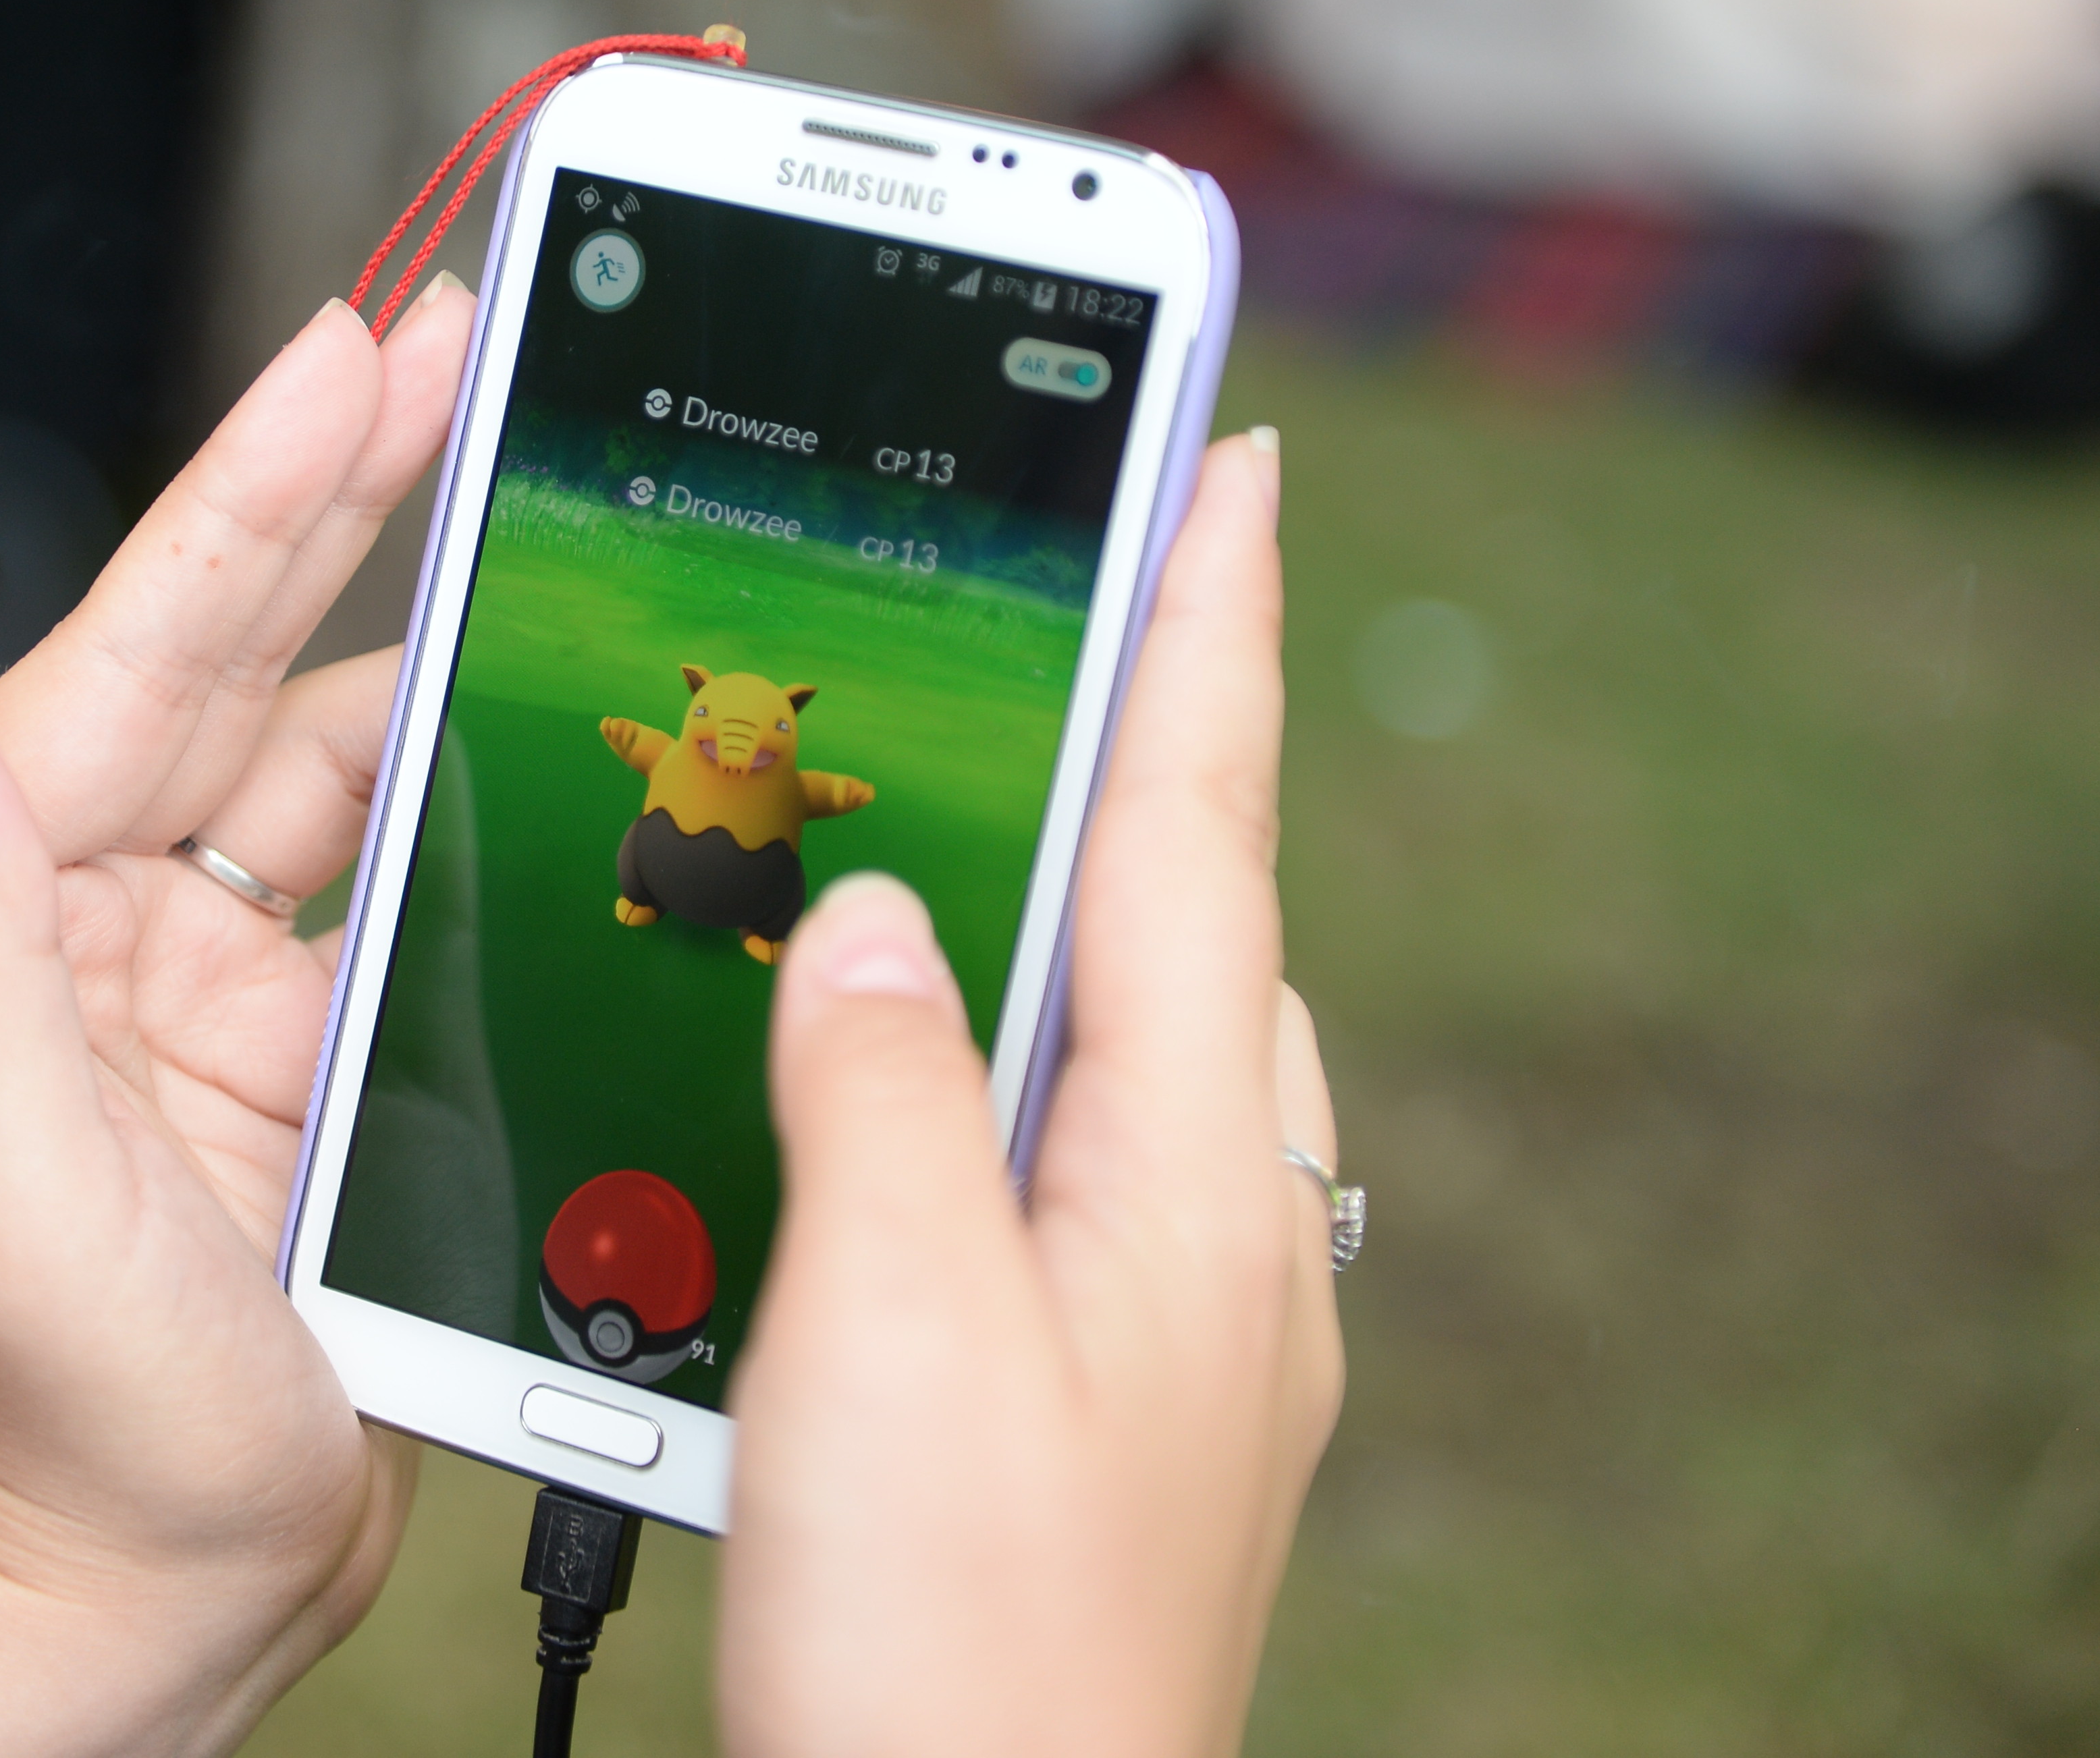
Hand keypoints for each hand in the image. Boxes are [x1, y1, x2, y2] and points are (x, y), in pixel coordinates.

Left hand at [0, 291, 474, 1755]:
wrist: (158, 1585)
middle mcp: (96, 913)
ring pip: (337, 746)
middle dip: (342, 493)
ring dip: (430, 625)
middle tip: (454, 342)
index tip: (349, 353)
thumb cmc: (59, 1420)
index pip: (138, 657)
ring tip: (536, 491)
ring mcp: (218, 970)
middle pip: (241, 656)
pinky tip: (549, 702)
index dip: (254, 497)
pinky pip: (407, 864)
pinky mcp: (314, 1030)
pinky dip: (477, 781)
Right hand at [722, 433, 1341, 1757]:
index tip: (1227, 459)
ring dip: (1083, 908)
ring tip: (989, 812)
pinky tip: (936, 1090)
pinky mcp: (1122, 1401)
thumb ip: (881, 1081)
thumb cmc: (957, 1643)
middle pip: (1195, 926)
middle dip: (1149, 748)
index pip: (1199, 832)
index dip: (1203, 632)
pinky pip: (1089, 1163)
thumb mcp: (892, 1317)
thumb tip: (871, 916)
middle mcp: (1221, 1234)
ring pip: (1144, 1050)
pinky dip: (1026, 1067)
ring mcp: (1188, 1325)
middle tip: (1084, 605)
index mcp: (1186, 1177)